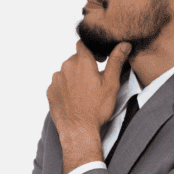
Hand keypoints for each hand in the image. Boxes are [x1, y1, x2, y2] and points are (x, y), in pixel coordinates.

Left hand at [47, 41, 130, 170]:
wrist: (78, 130)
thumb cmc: (96, 109)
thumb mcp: (111, 84)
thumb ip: (116, 61)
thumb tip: (123, 44)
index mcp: (82, 62)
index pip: (83, 43)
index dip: (91, 48)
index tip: (98, 58)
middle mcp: (66, 67)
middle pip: (75, 59)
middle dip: (84, 65)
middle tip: (94, 80)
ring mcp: (56, 79)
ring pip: (66, 71)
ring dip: (74, 76)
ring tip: (84, 92)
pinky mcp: (50, 91)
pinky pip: (59, 83)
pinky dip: (66, 87)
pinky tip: (74, 98)